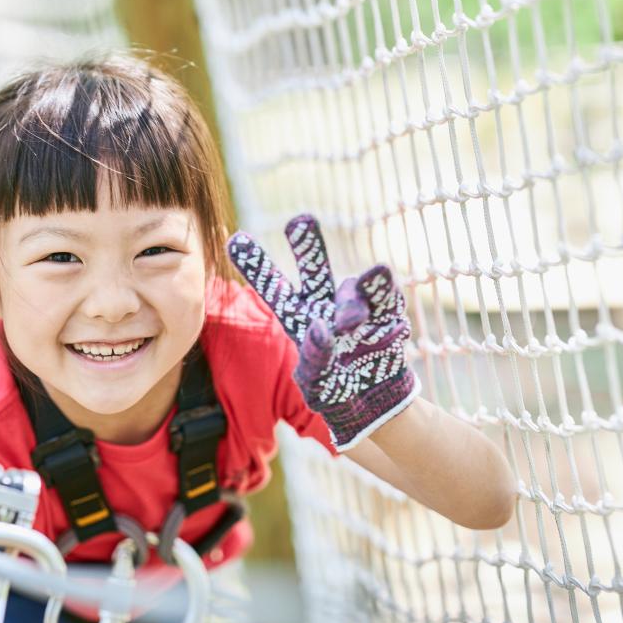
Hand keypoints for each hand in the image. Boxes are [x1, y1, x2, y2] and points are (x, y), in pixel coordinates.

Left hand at [228, 214, 417, 450]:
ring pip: (352, 288)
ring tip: (352, 324)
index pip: (273, 288)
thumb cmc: (335, 391)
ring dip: (353, 301)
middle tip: (300, 222)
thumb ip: (315, 360)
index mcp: (298, 317)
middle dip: (308, 244)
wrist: (375, 400)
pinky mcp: (387, 311)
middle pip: (315, 267)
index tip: (235, 240)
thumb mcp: (317, 385)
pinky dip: (384, 289)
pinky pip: (386, 295)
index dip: (256, 265)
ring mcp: (357, 304)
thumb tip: (322, 327)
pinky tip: (383, 291)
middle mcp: (326, 303)